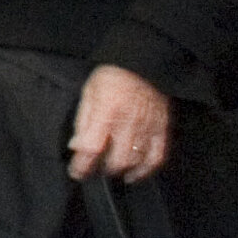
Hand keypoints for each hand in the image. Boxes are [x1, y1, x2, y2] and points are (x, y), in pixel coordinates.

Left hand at [64, 64, 172, 182]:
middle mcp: (128, 123)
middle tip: (93, 170)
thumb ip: (82, 121)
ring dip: (120, 172)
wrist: (143, 62)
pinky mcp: (161, 129)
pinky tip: (134, 175)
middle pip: (115, 161)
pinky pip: (157, 157)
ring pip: (135, 162)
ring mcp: (147, 128)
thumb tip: (76, 146)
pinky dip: (145, 171)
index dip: (82, 166)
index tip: (76, 172)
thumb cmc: (112, 76)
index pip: (91, 148)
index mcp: (106, 112)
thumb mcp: (88, 92)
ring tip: (110, 170)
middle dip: (101, 170)